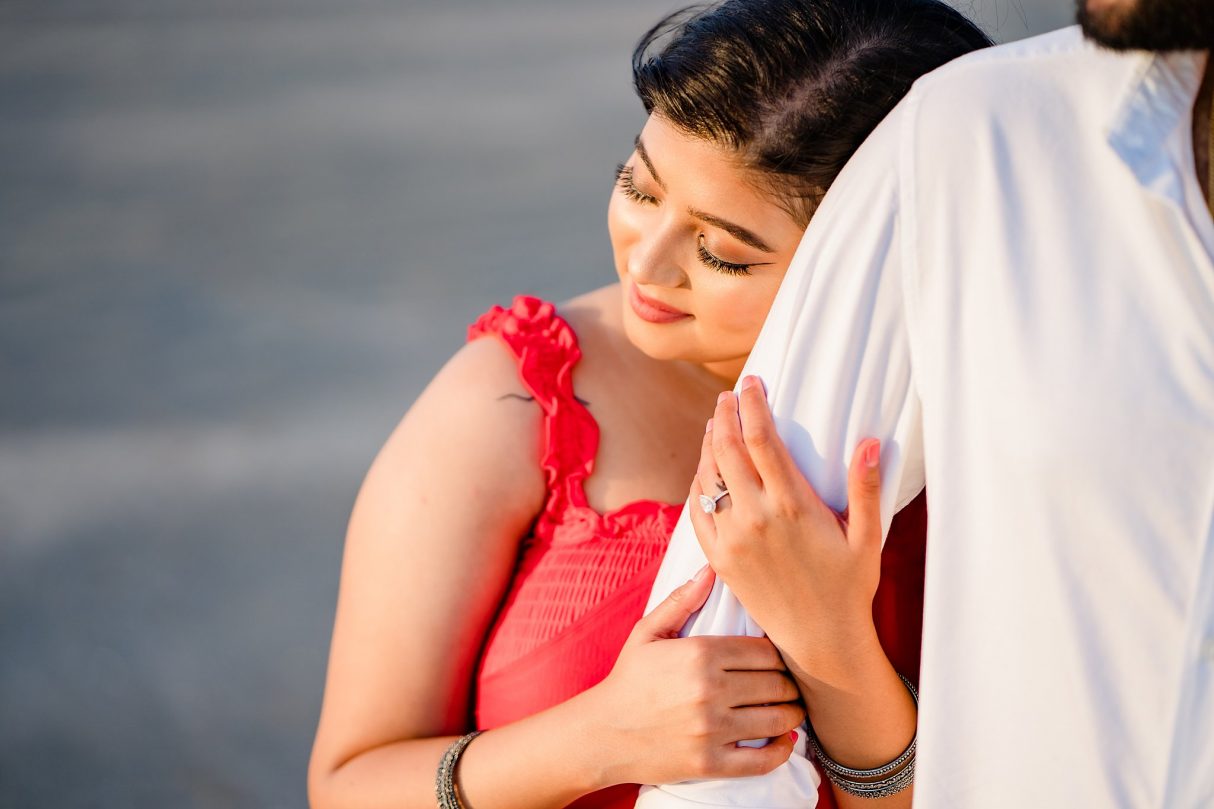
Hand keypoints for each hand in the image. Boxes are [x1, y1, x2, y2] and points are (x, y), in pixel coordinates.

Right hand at [585, 564, 803, 787]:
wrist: (601, 733)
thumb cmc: (628, 680)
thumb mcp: (647, 633)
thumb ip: (682, 600)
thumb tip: (710, 570)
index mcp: (700, 654)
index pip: (766, 652)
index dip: (779, 655)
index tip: (778, 660)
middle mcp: (710, 690)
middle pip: (777, 684)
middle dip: (789, 684)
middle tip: (790, 684)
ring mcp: (711, 729)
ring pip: (777, 718)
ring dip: (791, 713)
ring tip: (791, 709)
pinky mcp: (710, 763)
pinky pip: (763, 760)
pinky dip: (782, 750)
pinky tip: (784, 740)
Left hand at [689, 376, 884, 682]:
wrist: (819, 641)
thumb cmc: (849, 587)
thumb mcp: (867, 537)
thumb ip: (867, 487)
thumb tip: (869, 441)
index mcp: (792, 506)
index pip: (762, 440)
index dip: (754, 405)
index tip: (752, 382)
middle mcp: (756, 518)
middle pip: (726, 449)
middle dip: (724, 415)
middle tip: (728, 397)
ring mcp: (732, 538)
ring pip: (707, 476)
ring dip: (708, 444)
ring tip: (715, 423)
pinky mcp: (718, 557)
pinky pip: (696, 510)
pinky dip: (698, 483)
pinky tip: (705, 469)